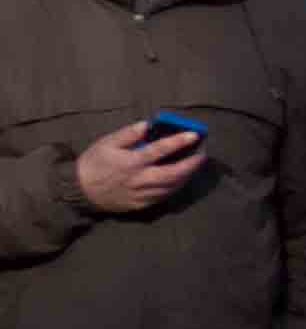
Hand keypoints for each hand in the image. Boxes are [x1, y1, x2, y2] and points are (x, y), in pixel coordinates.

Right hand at [73, 119, 204, 215]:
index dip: (178, 142)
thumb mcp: (106, 144)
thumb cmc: (93, 163)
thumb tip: (147, 124)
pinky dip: (175, 187)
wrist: (79, 191)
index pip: (159, 150)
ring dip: (186, 176)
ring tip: (195, 165)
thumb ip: (128, 134)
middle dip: (191, 164)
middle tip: (202, 154)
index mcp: (130, 162)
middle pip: (173, 173)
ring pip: (171, 187)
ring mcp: (141, 194)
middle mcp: (139, 179)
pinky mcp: (141, 205)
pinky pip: (164, 196)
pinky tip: (181, 179)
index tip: (194, 135)